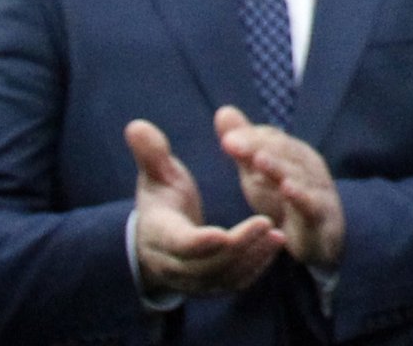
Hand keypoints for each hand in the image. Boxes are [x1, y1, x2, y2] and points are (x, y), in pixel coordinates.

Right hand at [128, 118, 283, 295]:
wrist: (154, 241)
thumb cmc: (160, 202)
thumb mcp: (155, 177)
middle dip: (236, 247)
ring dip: (250, 257)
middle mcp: (173, 264)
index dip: (199, 243)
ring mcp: (192, 280)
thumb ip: (151, 155)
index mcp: (159, 235)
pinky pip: (233, 283)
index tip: (223, 233)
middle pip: (205, 265)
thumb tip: (136, 125)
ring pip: (222, 277)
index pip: (179, 245)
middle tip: (266, 222)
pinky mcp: (210, 286)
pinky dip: (254, 268)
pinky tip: (275, 245)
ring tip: (276, 233)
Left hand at [215, 106, 345, 268]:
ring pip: (297, 175)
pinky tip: (287, 189)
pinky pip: (312, 204)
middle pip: (284, 153)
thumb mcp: (260, 173)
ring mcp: (317, 190)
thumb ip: (245, 145)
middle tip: (232, 142)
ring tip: (258, 160)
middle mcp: (308, 167)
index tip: (227, 137)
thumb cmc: (285, 198)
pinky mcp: (322, 216)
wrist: (320, 238)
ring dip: (278, 166)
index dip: (250, 137)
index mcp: (293, 154)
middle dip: (258, 146)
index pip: (271, 140)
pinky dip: (301, 195)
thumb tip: (222, 111)